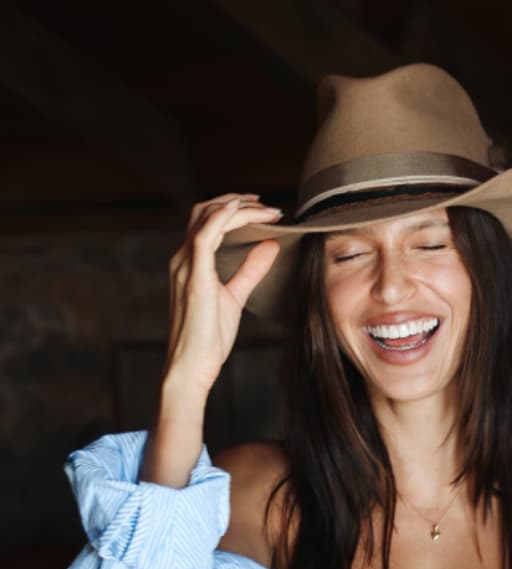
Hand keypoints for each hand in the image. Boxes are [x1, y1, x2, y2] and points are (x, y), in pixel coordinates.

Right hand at [163, 193, 283, 397]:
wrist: (191, 367)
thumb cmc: (208, 339)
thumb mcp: (234, 298)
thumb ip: (250, 271)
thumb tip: (271, 246)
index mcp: (191, 263)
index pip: (208, 221)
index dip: (235, 209)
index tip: (263, 209)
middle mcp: (183, 259)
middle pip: (204, 211)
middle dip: (236, 201)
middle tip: (267, 204)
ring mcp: (186, 266)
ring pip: (206, 218)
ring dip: (238, 207)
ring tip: (267, 208)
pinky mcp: (194, 277)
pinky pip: (205, 236)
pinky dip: (223, 218)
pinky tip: (242, 210)